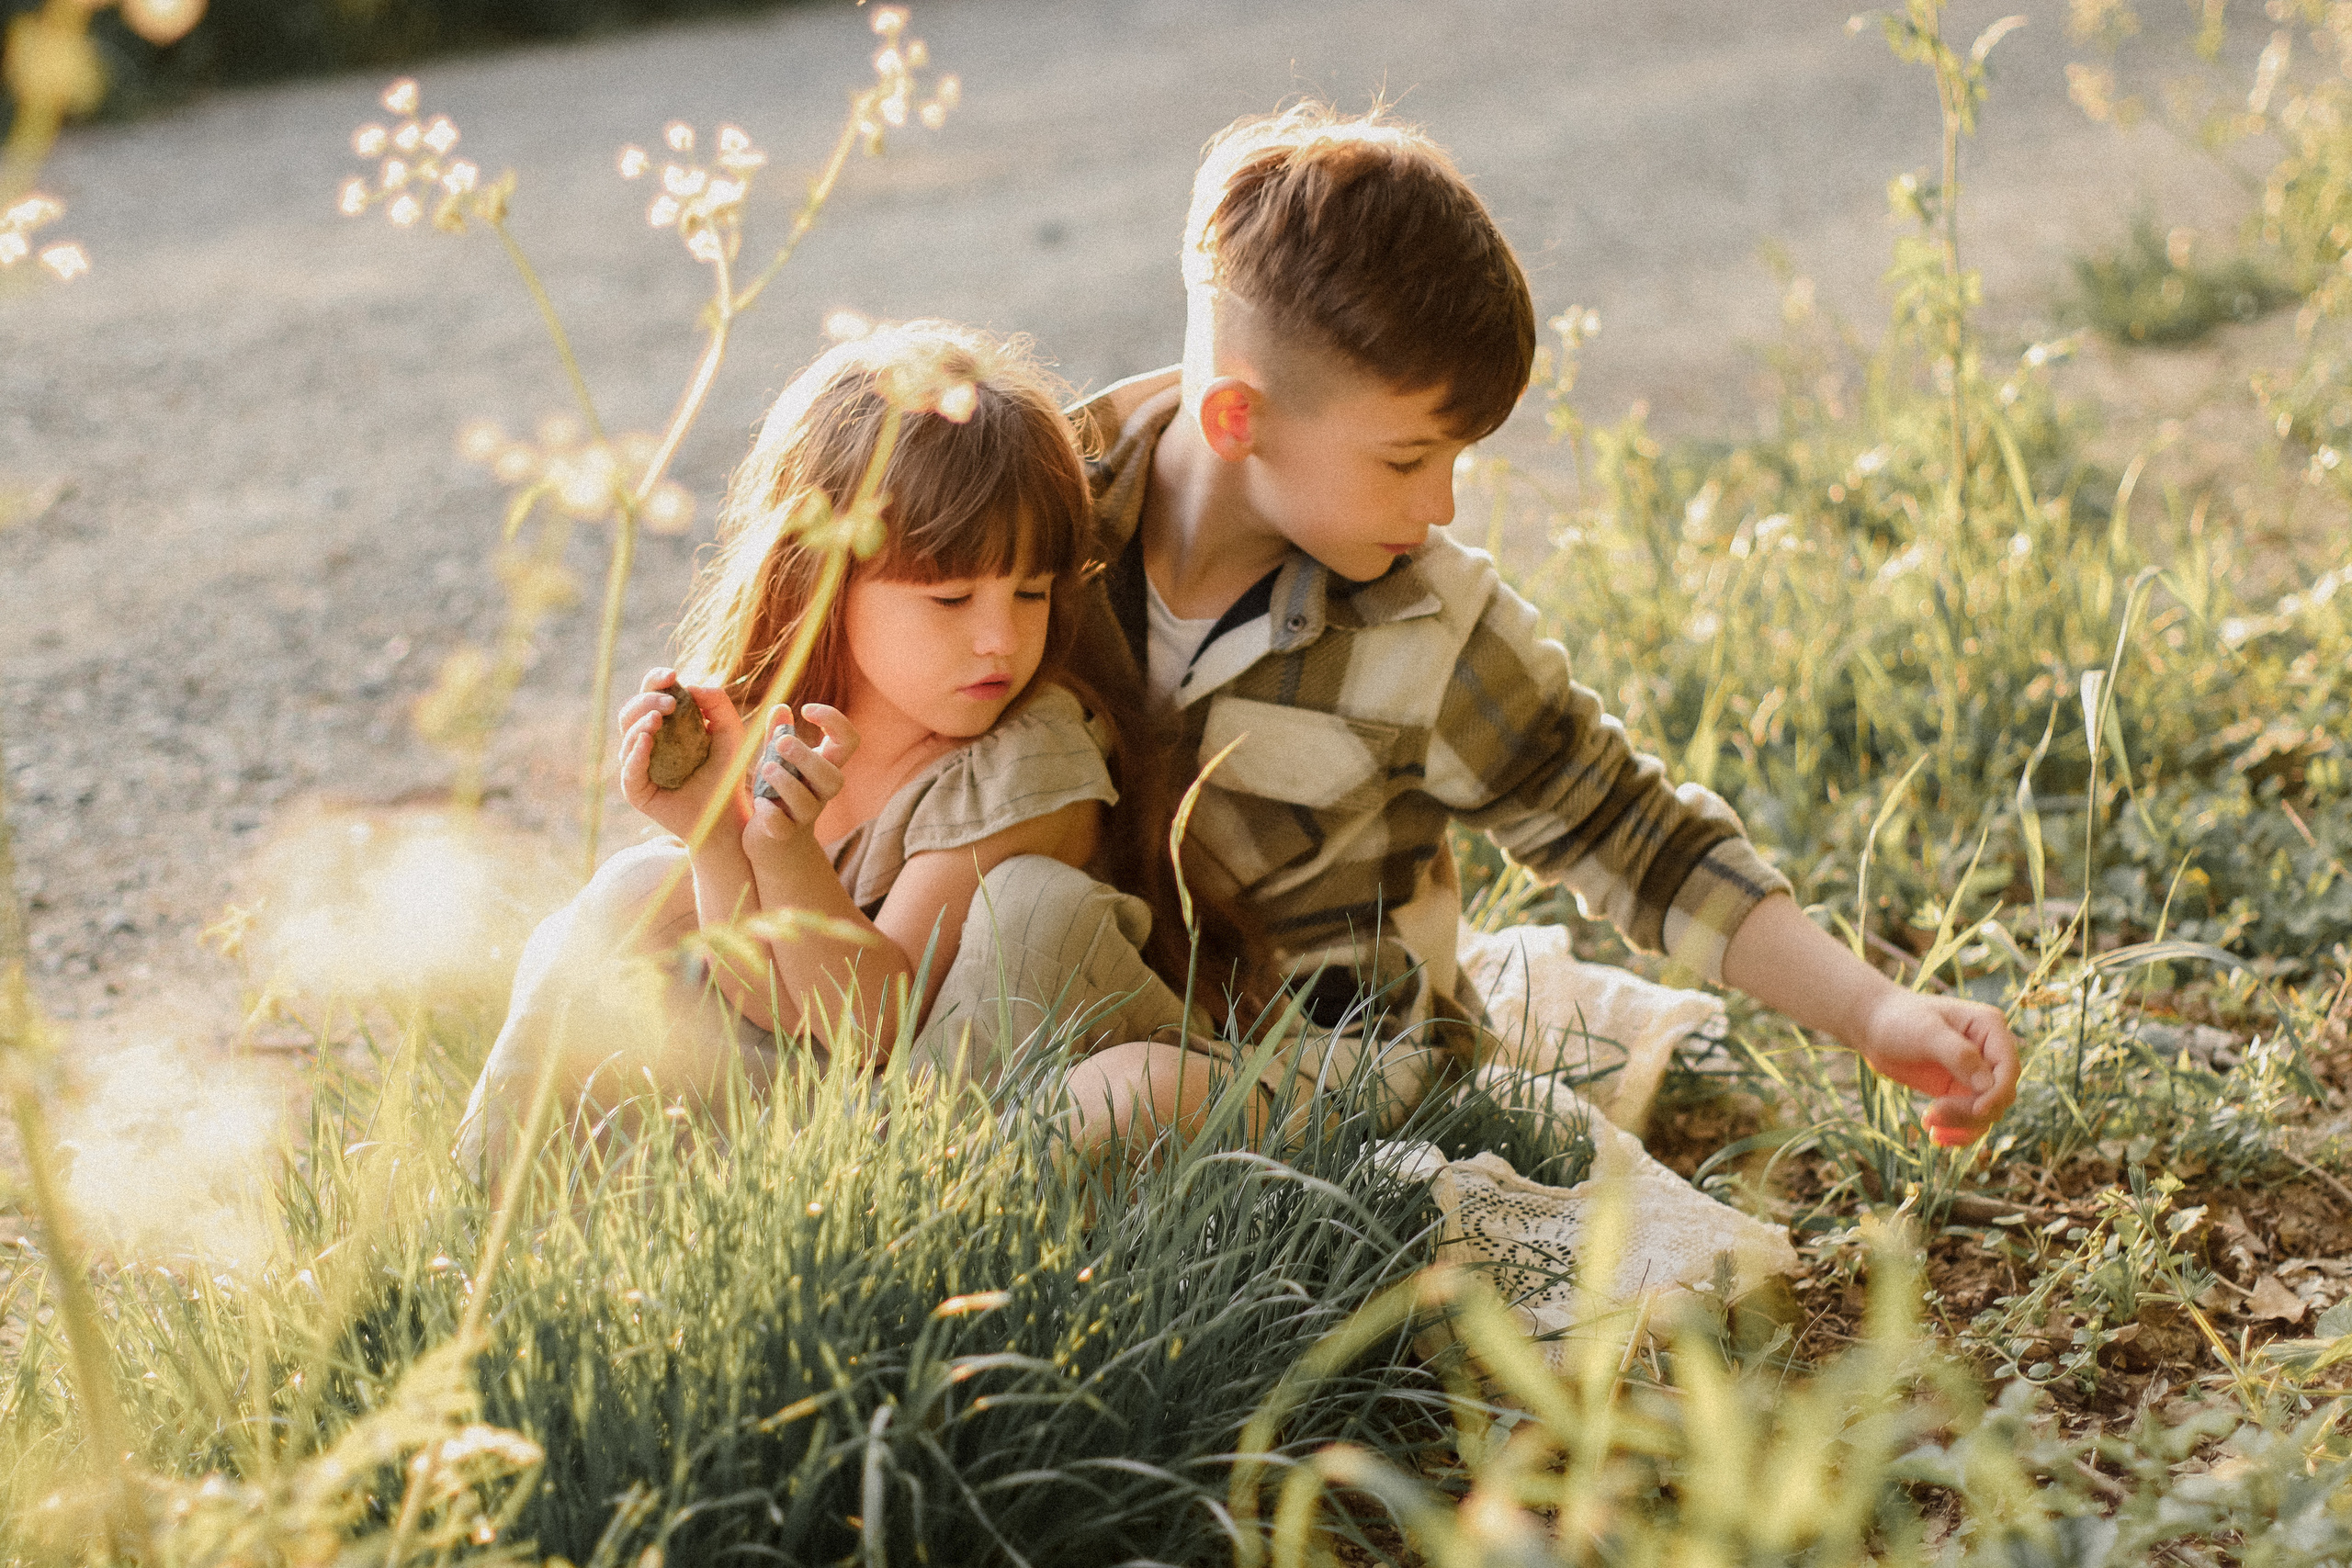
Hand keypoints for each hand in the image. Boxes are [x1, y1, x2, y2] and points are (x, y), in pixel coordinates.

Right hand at [619, 668, 747, 842]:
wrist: (726, 813)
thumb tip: (691, 685)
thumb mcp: (730, 732)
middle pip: (632, 710)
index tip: (672, 675)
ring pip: (627, 735)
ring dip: (640, 722)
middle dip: (648, 700)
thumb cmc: (727, 772)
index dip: (656, 680)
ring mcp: (637, 764)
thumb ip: (718, 703)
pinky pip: (629, 769)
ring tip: (658, 718)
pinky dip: (636, 753)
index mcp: (665, 723)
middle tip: (670, 703)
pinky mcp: (636, 790)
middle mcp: (646, 741)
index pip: (650, 693)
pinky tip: (647, 740)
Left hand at [743, 702, 857, 854]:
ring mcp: (804, 816)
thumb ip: (779, 735)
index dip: (835, 721)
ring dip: (786, 782)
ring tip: (765, 769)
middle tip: (781, 742)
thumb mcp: (779, 762)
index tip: (807, 709)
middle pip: (833, 777)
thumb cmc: (778, 794)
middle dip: (807, 757)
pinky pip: (782, 826)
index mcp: (825, 768)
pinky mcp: (783, 834)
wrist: (774, 844)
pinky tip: (760, 804)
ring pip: (808, 802)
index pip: (849, 741)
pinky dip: (771, 814)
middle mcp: (820, 793)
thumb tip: (781, 707)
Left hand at [1855, 989, 2020, 1145]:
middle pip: (2000, 1096)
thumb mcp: (1927, 1032)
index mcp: (1990, 1027)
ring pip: (1987, 1114)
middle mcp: (1989, 1051)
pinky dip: (1958, 1132)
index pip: (2008, 1068)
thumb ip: (1959, 1055)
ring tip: (1927, 1123)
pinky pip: (1971, 1120)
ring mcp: (1976, 1074)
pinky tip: (1935, 1134)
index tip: (1977, 1111)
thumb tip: (1988, 1085)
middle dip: (1971, 1112)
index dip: (1998, 1093)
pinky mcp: (1960, 1091)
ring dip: (1961, 1125)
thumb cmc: (1900, 1020)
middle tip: (1932, 1113)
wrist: (1874, 1027)